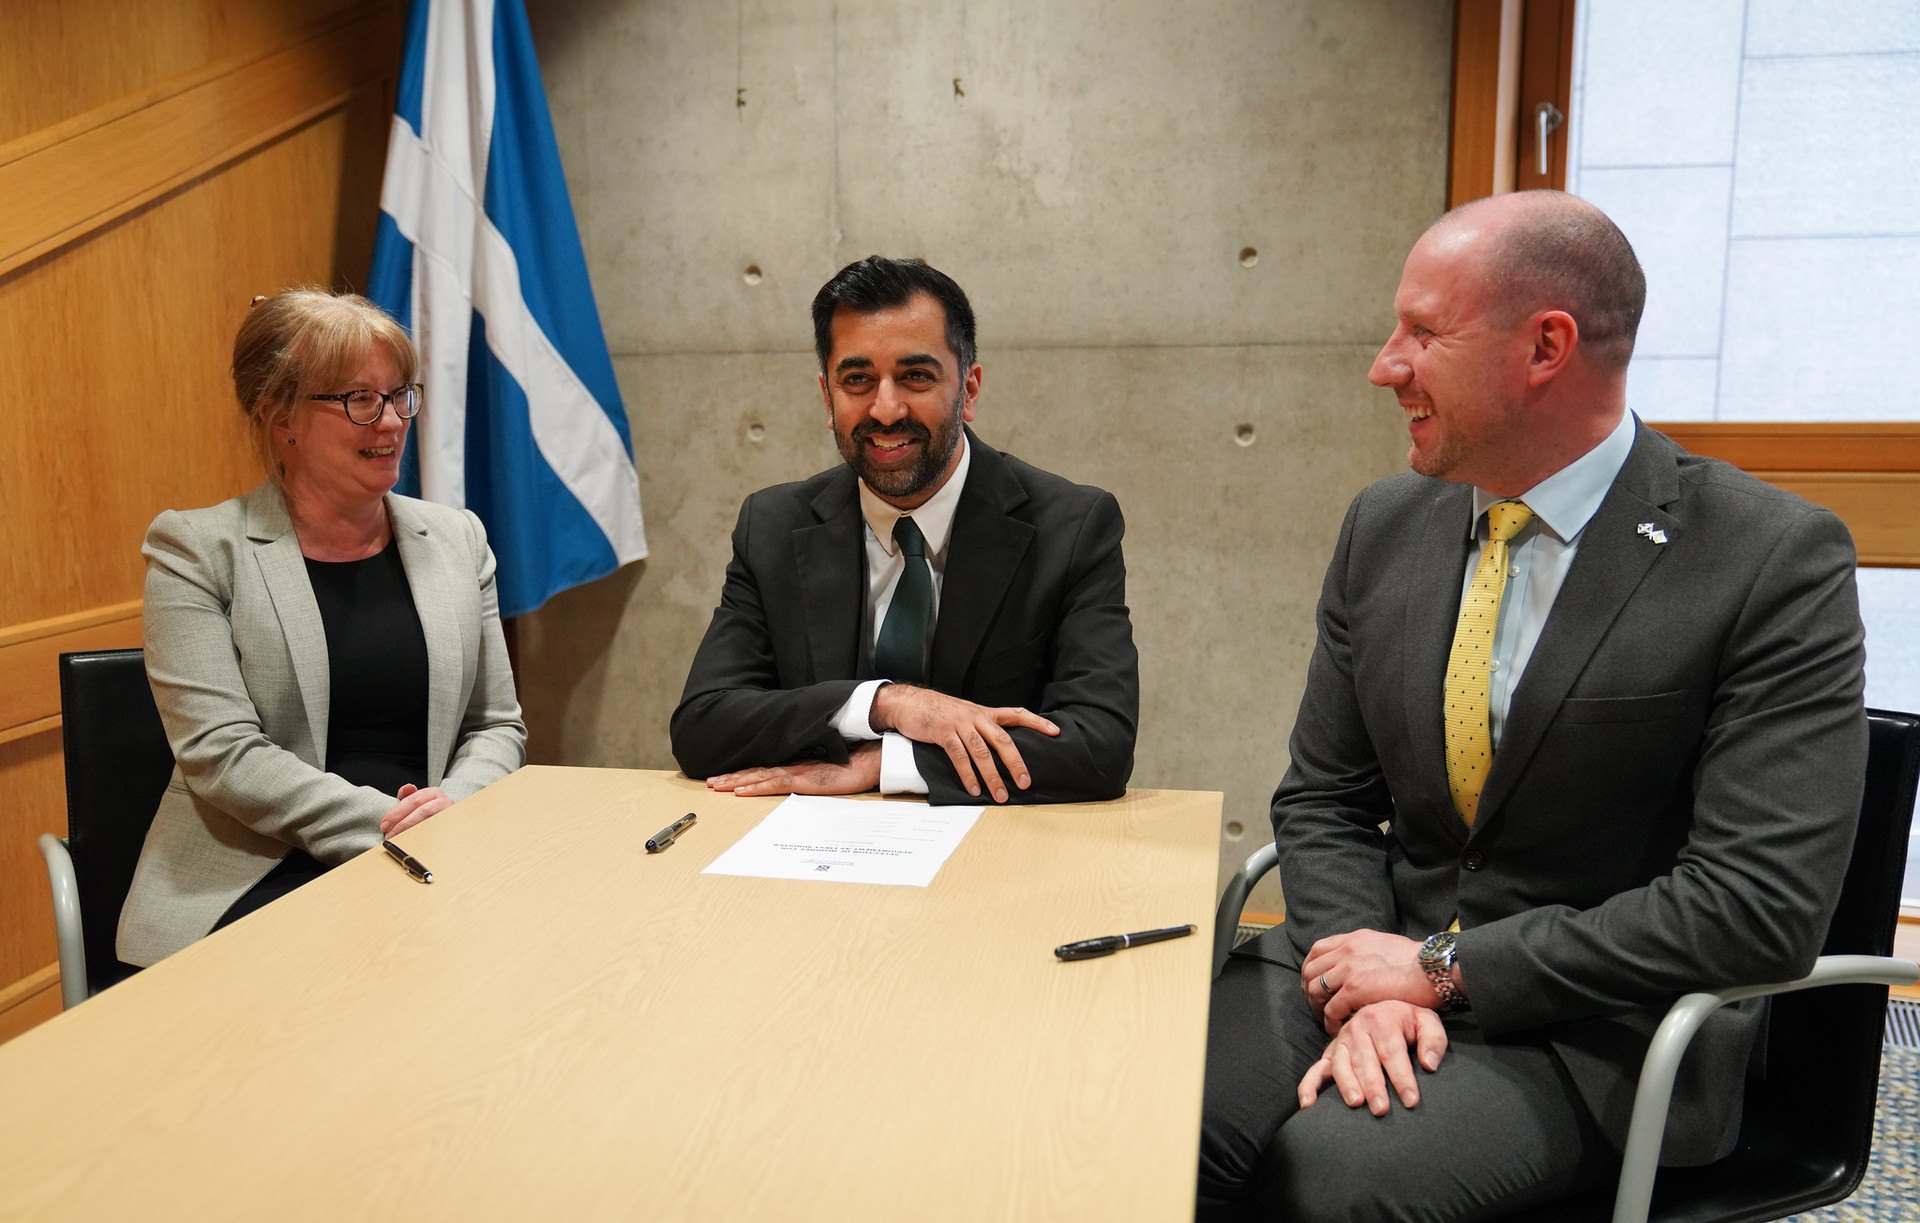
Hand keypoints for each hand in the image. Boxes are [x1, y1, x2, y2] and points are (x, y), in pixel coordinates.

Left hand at [381, 783, 453, 836]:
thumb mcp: (419, 802)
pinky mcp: (452, 827)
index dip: (396, 813)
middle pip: (421, 810)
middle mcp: (444, 801)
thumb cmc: (433, 812)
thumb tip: (408, 787)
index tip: (384, 825)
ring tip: (398, 838)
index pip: (412, 800)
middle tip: (389, 834)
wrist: (453, 823)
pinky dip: (422, 837)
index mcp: (433, 793)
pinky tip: (412, 842)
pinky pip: (435, 832)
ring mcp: (449, 814)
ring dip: (411, 830)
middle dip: (402, 823)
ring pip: (429, 821)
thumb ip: (408, 796)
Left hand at [707, 740, 881, 796]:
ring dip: (737, 782)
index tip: (726, 778)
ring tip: (717, 786)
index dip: (745, 773)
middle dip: (733, 778)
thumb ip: (819, 775)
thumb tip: (809, 782)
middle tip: (711, 783)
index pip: (767, 769)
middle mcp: (797, 766)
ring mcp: (801, 772)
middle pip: (758, 772)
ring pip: (761, 777)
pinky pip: (776, 783)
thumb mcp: (834, 772)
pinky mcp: (807, 780)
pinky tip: (741, 791)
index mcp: (801, 765)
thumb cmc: (860, 764)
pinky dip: (756, 787)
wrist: (877, 756)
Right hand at [869, 683, 1058, 802]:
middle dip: (1016, 763)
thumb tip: (999, 747)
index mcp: (984, 712)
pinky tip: (974, 789)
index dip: (1037, 722)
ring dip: (992, 776)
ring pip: (982, 752)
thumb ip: (981, 727)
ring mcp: (960, 724)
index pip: (1016, 714)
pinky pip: (959, 756)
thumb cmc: (938, 711)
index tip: (1055, 732)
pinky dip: (968, 775)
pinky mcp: (943, 733)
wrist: (909, 702)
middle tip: (1025, 783)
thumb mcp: (964, 714)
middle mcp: (976, 716)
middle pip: (1003, 740)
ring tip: (1001, 795)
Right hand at [1297, 1001, 1447, 1116]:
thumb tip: (1429, 1064)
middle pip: (1365, 1060)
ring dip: (1347, 1085)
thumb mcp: (1427, 1022)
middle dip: (1373, 1086)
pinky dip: (1309, 1086)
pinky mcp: (1330, 1054)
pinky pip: (1315, 1070)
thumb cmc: (1409, 1022)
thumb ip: (1433, 1040)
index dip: (1401, 1077)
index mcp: (1381, 1019)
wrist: (1386, 1008)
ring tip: (1356, 1103)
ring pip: (1341, 1065)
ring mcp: (1340, 1042)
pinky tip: (1309, 1105)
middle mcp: (1356, 1028)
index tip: (1411, 1100)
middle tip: (1382, 1110)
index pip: (1392, 1052)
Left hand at [1302, 929, 1439, 1032]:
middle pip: (1311, 970)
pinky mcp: (1355, 988)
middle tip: (1316, 1007)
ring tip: (1325, 1021)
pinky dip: (1330, 1021)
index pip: (1318, 949)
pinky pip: (1331, 1008)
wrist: (1432, 969)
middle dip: (1309, 991)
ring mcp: (1349, 968)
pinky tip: (1337, 1029)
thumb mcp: (1388, 946)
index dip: (1311, 968)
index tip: (1314, 984)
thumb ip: (1370, 952)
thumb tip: (1365, 963)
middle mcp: (1348, 949)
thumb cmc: (1419, 962)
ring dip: (1316, 1008)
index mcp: (1355, 939)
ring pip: (1315, 990)